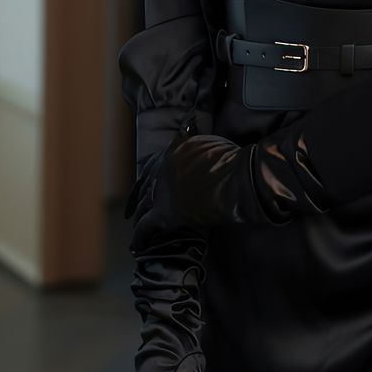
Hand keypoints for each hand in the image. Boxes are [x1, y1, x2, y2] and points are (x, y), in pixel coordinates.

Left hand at [128, 125, 332, 241]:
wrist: (235, 179)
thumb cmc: (233, 160)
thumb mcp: (215, 142)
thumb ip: (200, 139)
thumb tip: (192, 126)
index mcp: (177, 150)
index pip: (162, 161)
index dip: (160, 173)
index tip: (159, 179)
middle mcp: (164, 168)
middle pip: (151, 182)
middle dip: (148, 191)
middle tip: (144, 201)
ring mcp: (163, 190)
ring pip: (147, 202)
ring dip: (143, 210)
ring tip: (138, 218)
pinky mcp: (166, 213)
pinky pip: (148, 225)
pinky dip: (141, 234)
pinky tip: (135, 245)